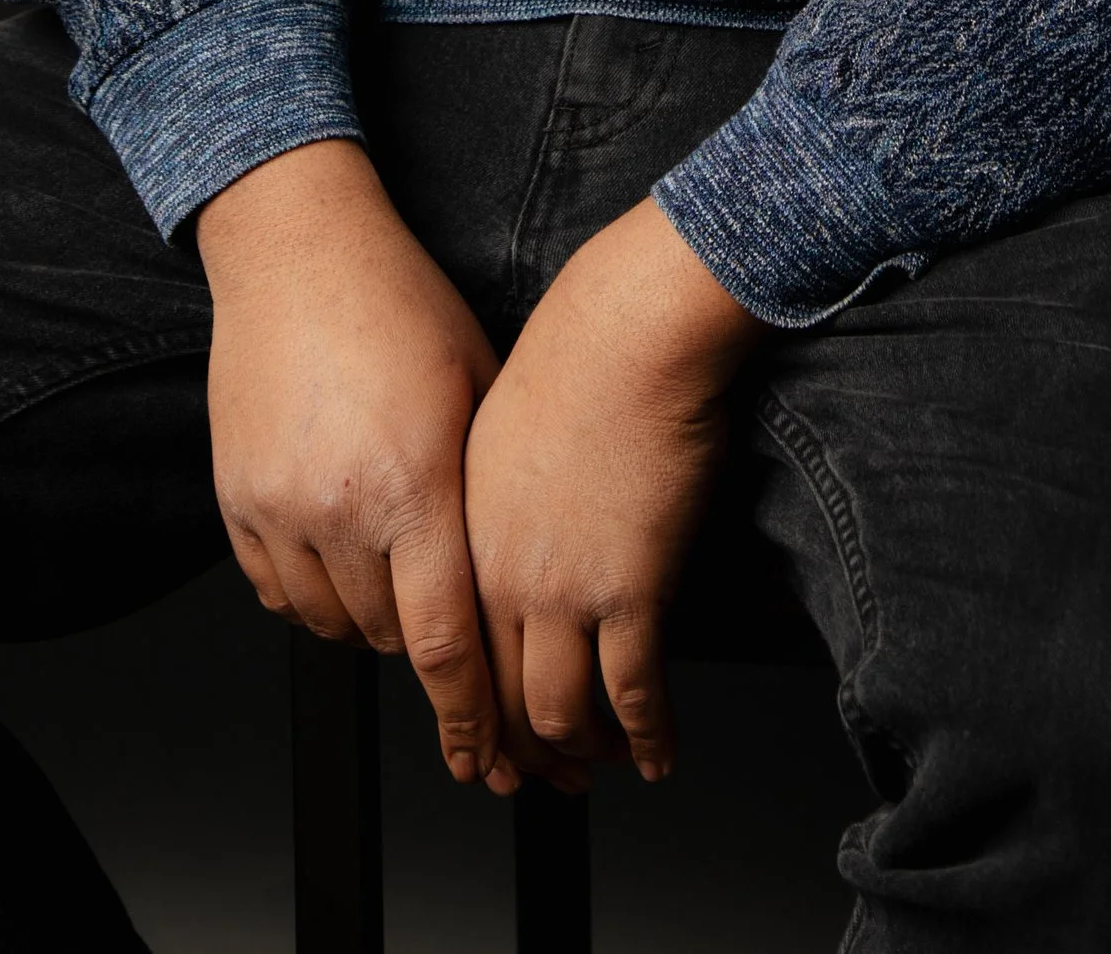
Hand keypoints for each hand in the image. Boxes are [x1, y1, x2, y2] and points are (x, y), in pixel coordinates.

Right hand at [197, 138, 516, 788]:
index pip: (445, 643)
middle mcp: (340, 506)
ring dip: (368, 616)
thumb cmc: (400, 304)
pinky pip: (276, 590)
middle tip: (445, 606)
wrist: (297, 250)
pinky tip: (338, 546)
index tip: (485, 756)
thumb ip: (490, 489)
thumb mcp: (479, 386)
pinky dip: (311, 591)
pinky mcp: (235, 498)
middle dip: (425, 641)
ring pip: (331, 623)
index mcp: (414, 483)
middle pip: (388, 639)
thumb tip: (514, 576)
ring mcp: (278, 506)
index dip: (471, 715)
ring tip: (392, 559)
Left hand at [463, 194, 763, 790]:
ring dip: (582, 755)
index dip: (469, 718)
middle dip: (520, 756)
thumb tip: (509, 538)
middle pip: (499, 699)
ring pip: (560, 713)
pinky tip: (657, 755)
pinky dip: (645, 738)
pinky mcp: (632, 591)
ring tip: (602, 768)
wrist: (631, 330)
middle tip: (541, 781)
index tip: (481, 749)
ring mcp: (565, 588)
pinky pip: (633, 695)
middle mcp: (502, 574)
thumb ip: (493, 499)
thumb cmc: (577, 354)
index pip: (453, 657)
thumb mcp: (498, 428)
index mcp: (463, 534)